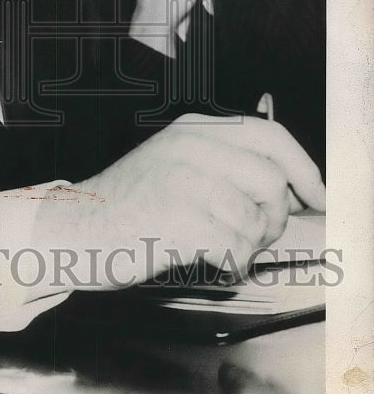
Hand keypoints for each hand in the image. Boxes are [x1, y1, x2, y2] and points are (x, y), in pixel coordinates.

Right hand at [34, 114, 325, 288]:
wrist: (75, 228)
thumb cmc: (126, 205)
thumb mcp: (173, 164)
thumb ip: (224, 165)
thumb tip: (290, 190)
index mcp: (192, 129)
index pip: (270, 136)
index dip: (303, 168)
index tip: (318, 195)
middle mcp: (189, 146)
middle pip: (271, 182)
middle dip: (272, 219)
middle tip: (250, 235)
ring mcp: (183, 179)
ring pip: (255, 219)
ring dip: (246, 245)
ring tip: (217, 247)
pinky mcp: (179, 217)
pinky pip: (234, 246)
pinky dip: (230, 264)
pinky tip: (208, 260)